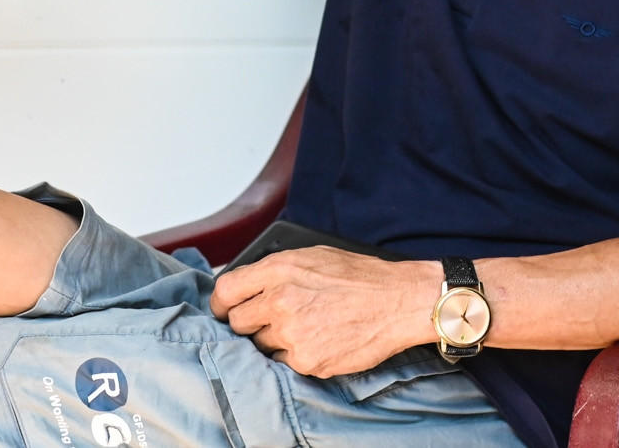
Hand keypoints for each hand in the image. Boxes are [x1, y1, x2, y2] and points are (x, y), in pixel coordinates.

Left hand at [210, 248, 438, 378]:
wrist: (397, 301)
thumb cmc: (359, 276)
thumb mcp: (312, 256)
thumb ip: (275, 270)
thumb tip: (248, 284)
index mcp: (278, 270)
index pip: (225, 290)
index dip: (221, 303)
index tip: (224, 309)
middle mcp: (279, 300)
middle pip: (237, 322)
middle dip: (249, 322)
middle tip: (270, 320)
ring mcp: (291, 333)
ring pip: (260, 345)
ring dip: (274, 340)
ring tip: (304, 328)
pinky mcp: (306, 360)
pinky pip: (284, 362)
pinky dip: (295, 355)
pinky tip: (317, 341)